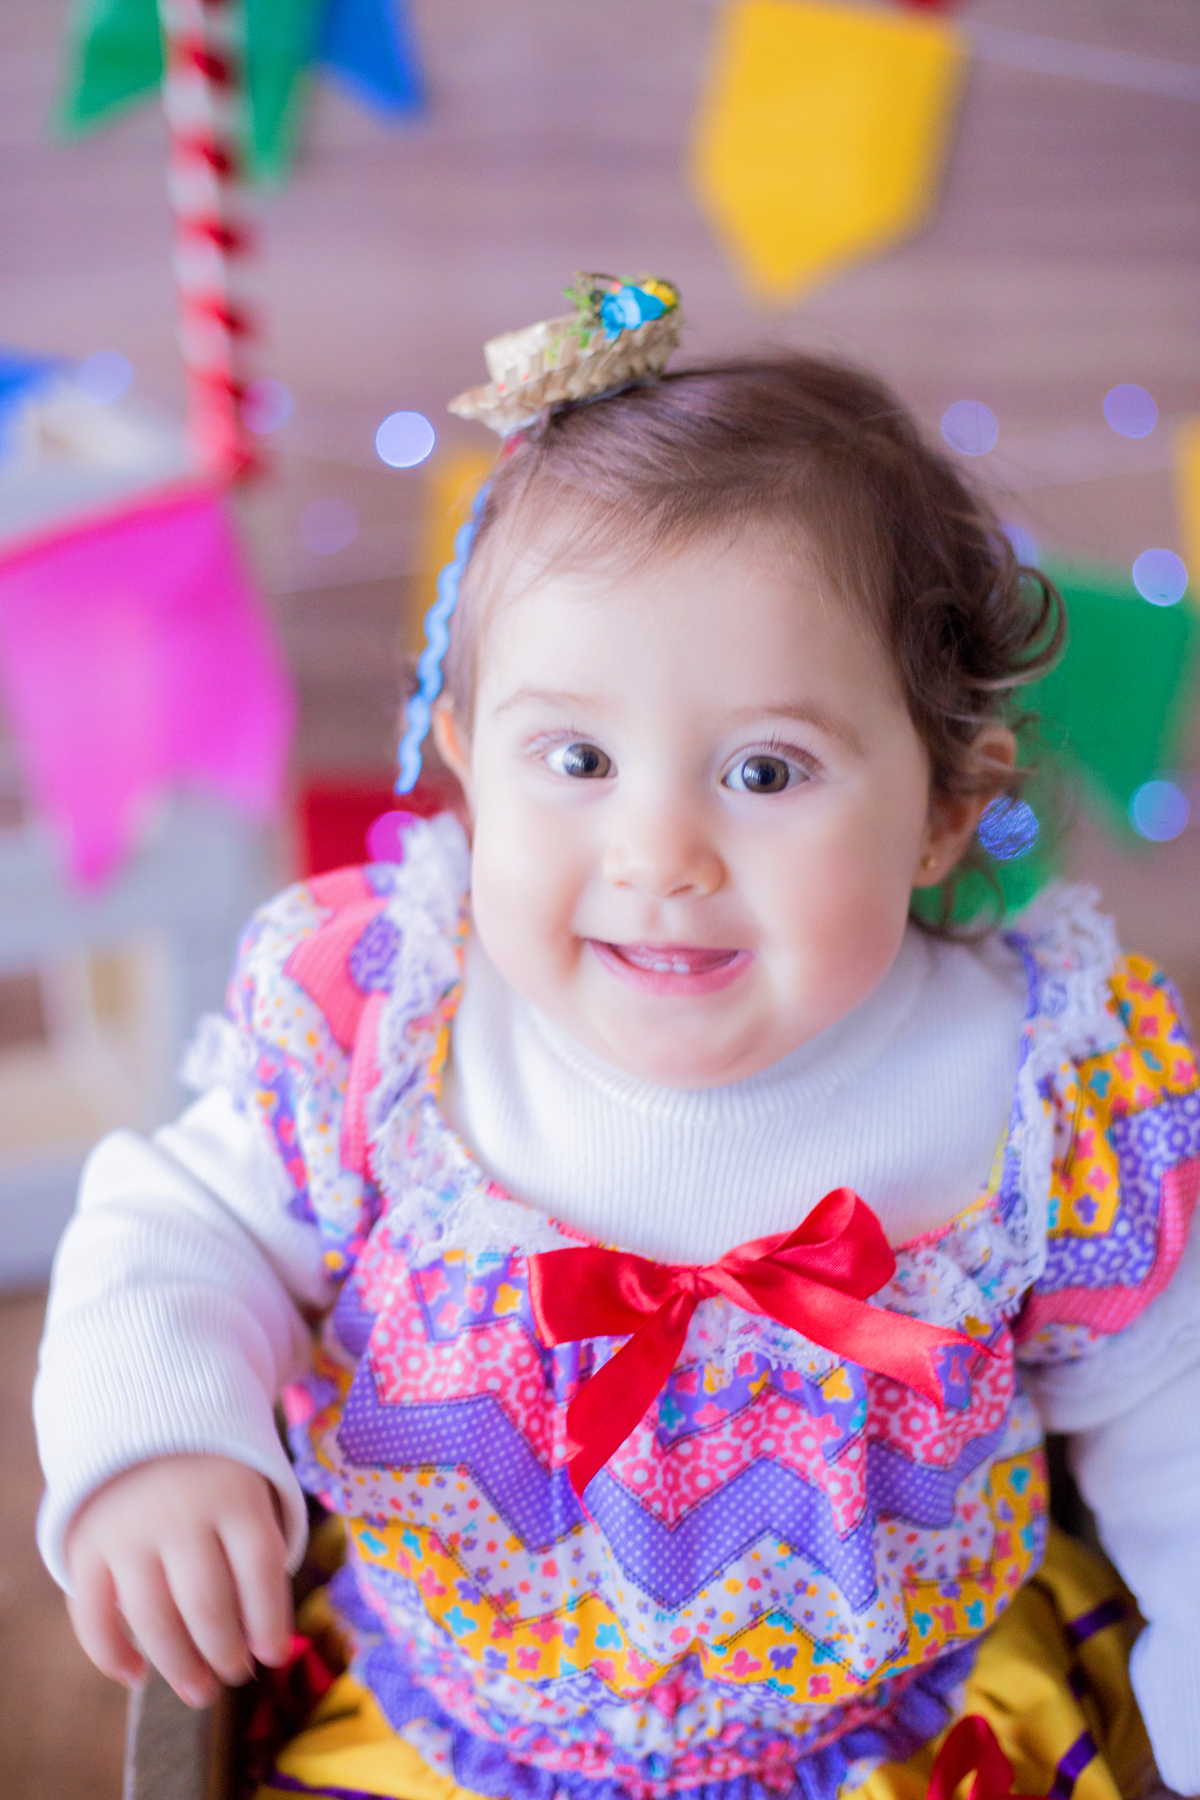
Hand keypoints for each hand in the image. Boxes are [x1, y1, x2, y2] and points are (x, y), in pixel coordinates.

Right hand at [65, 1454, 292, 1707]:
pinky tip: (136, 1675)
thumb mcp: (248, 1487)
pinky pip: (93, 1614)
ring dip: (179, 1666)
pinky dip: (110, 1654)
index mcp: (233, 1492)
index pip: (260, 1567)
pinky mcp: (87, 1545)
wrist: (144, 1417)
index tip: (274, 1656)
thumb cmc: (213, 1473)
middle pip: (207, 1602)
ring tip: (201, 1691)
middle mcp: (180, 1511)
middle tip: (235, 1674)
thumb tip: (269, 1646)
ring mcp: (129, 1530)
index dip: (269, 1620)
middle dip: (225, 1651)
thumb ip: (257, 1551)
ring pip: (153, 1618)